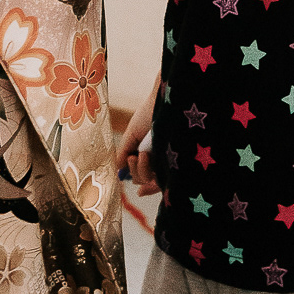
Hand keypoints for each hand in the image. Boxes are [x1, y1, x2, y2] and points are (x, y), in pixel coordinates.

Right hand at [116, 76, 160, 196]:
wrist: (162, 101)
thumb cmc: (149, 114)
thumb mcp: (132, 135)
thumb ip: (124, 152)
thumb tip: (118, 170)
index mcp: (154, 154)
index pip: (151, 177)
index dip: (147, 187)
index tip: (140, 192)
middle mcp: (163, 160)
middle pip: (147, 181)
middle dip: (136, 173)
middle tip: (133, 158)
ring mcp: (168, 160)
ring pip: (150, 181)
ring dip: (140, 170)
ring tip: (141, 154)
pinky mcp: (174, 160)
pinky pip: (161, 177)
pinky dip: (147, 170)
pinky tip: (144, 156)